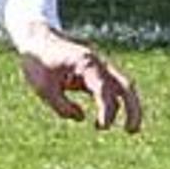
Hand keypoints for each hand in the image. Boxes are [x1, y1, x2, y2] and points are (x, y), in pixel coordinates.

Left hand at [13, 24, 142, 131]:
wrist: (36, 37)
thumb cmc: (37, 61)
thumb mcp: (42, 87)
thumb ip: (61, 106)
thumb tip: (81, 118)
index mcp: (86, 64)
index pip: (104, 90)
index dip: (107, 111)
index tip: (102, 127)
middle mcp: (98, 64)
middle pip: (126, 85)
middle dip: (133, 109)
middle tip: (132, 131)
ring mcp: (99, 67)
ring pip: (123, 87)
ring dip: (129, 107)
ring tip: (129, 130)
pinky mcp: (93, 72)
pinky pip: (110, 89)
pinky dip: (113, 103)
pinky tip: (103, 121)